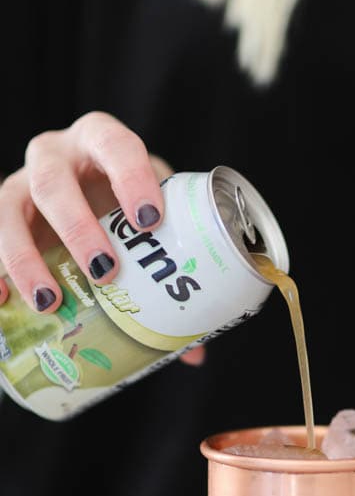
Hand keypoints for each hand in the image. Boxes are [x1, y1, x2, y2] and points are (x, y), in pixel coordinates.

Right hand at [0, 110, 203, 365]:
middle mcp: (54, 155)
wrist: (90, 196)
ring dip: (26, 257)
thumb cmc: (126, 209)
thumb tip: (194, 353)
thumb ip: (172, 271)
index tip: (149, 220)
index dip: (131, 177)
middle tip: (105, 271)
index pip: (114, 145)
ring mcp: (21, 184)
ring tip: (51, 302)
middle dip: (77, 227)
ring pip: (7, 206)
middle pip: (52, 179)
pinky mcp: (4, 216)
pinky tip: (2, 300)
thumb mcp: (151, 221)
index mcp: (101, 141)